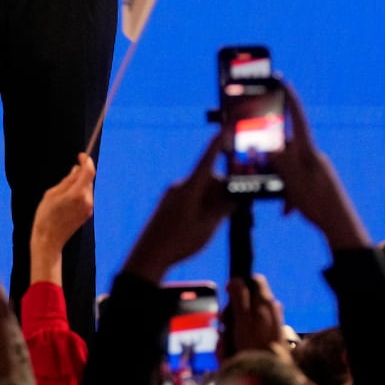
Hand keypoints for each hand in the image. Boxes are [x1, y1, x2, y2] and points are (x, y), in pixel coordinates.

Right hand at [30, 153, 95, 285]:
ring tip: (61, 193)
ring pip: (87, 188)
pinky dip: (79, 193)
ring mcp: (88, 208)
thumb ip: (67, 181)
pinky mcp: (87, 214)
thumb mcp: (51, 193)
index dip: (86, 161)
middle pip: (88, 179)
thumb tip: (76, 170)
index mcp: (77, 193)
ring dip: (79, 184)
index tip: (80, 155)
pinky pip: (85, 197)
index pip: (89, 171)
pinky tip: (66, 201)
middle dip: (80, 174)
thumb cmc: (46, 215)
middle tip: (67, 175)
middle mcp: (87, 200)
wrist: (49, 240)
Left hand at [122, 133, 232, 282]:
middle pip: (209, 179)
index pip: (207, 161)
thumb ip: (224, 209)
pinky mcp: (170, 202)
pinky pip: (192, 196)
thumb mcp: (208, 226)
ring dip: (213, 200)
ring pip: (202, 190)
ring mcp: (173, 194)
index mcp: (190, 188)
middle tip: (232, 209)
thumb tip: (235, 197)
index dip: (217, 145)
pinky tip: (202, 223)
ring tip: (213, 223)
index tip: (224, 130)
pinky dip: (203, 204)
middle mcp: (180, 186)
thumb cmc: (180, 241)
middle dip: (223, 190)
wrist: (149, 255)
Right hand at [224, 274, 291, 362]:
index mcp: (266, 301)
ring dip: (230, 331)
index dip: (239, 285)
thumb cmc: (255, 346)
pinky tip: (230, 353)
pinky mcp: (268, 340)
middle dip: (231, 313)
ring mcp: (270, 326)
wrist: (270, 376)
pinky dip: (237, 342)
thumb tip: (236, 279)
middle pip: (246, 301)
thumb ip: (239, 297)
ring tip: (225, 345)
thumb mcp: (242, 319)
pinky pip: (249, 334)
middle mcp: (271, 311)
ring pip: (244, 320)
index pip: (254, 280)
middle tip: (223, 325)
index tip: (229, 296)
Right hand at [270, 81, 368, 249]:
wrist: (341, 225)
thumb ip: (279, 160)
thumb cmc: (319, 203)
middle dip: (272, 156)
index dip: (289, 99)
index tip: (282, 81)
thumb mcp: (293, 180)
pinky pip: (295, 183)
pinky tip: (288, 210)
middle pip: (286, 147)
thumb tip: (266, 143)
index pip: (297, 118)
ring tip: (283, 203)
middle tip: (260, 160)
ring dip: (280, 182)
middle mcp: (312, 157)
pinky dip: (288, 195)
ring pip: (288, 168)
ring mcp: (315, 170)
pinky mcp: (316, 184)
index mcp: (308, 152)